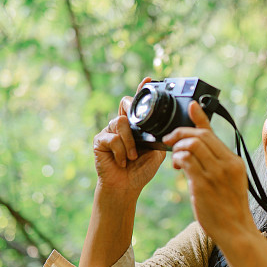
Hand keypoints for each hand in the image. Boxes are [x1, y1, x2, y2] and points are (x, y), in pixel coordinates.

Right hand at [92, 77, 165, 193]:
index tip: (148, 79)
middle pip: (124, 104)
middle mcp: (121, 125)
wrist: (126, 187)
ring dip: (129, 141)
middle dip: (131, 107)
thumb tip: (167, 126)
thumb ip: (158, 137)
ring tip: (132, 156)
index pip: (137, 105)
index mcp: (136, 126)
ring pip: (121, 122)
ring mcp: (109, 131)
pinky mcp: (100, 140)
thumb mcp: (156, 152)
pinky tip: (122, 161)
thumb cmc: (141, 170)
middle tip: (136, 118)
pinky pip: (112, 138)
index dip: (141, 90)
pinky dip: (121, 151)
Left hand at [163, 101, 256, 245]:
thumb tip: (200, 150)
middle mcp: (226, 165)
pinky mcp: (203, 185)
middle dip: (181, 132)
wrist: (236, 231)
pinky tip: (177, 165)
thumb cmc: (231, 207)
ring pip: (192, 145)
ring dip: (178, 146)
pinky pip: (186, 161)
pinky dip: (178, 158)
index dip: (200, 117)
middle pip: (200, 135)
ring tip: (175, 156)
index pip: (213, 133)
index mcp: (234, 162)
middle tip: (170, 139)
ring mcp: (215, 175)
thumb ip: (219, 163)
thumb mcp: (232, 180)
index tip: (192, 105)